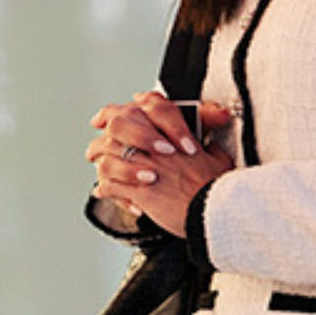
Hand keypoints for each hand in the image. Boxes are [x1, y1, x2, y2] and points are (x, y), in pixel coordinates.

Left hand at [86, 94, 235, 230]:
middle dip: (104, 133)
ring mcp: (146, 167)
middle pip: (119, 127)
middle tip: (97, 139)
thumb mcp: (219, 160)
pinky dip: (104, 188)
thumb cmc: (216, 186)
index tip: (116, 114)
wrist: (213, 208)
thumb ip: (210, 150)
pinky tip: (102, 191)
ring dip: (99, 161)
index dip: (133, 106)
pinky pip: (111, 186)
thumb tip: (210, 148)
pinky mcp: (139, 191)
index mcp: (174, 135)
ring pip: (108, 156)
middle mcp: (156, 147)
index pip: (149, 107)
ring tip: (96, 165)